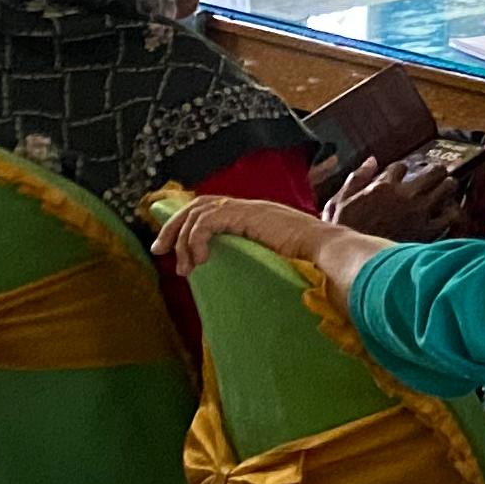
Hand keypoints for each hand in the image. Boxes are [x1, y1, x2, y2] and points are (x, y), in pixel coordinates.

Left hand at [157, 192, 346, 275]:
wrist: (325, 251)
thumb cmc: (306, 261)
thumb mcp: (270, 258)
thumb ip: (251, 258)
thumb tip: (234, 278)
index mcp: (252, 216)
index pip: (210, 209)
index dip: (186, 226)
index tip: (171, 249)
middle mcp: (247, 207)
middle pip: (196, 205)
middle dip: (173, 228)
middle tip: (159, 251)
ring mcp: (247, 208)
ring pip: (197, 212)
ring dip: (182, 239)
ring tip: (184, 267)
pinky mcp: (246, 214)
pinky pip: (207, 222)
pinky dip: (197, 240)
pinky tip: (202, 261)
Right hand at [324, 152, 469, 241]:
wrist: (353, 261)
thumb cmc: (344, 233)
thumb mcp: (338, 202)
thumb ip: (356, 178)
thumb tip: (372, 160)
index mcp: (383, 186)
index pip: (401, 166)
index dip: (402, 170)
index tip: (402, 177)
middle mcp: (405, 195)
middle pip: (434, 171)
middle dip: (436, 172)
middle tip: (434, 178)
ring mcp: (419, 211)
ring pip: (448, 187)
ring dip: (448, 187)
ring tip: (445, 192)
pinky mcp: (428, 230)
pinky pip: (451, 215)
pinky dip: (452, 212)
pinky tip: (447, 214)